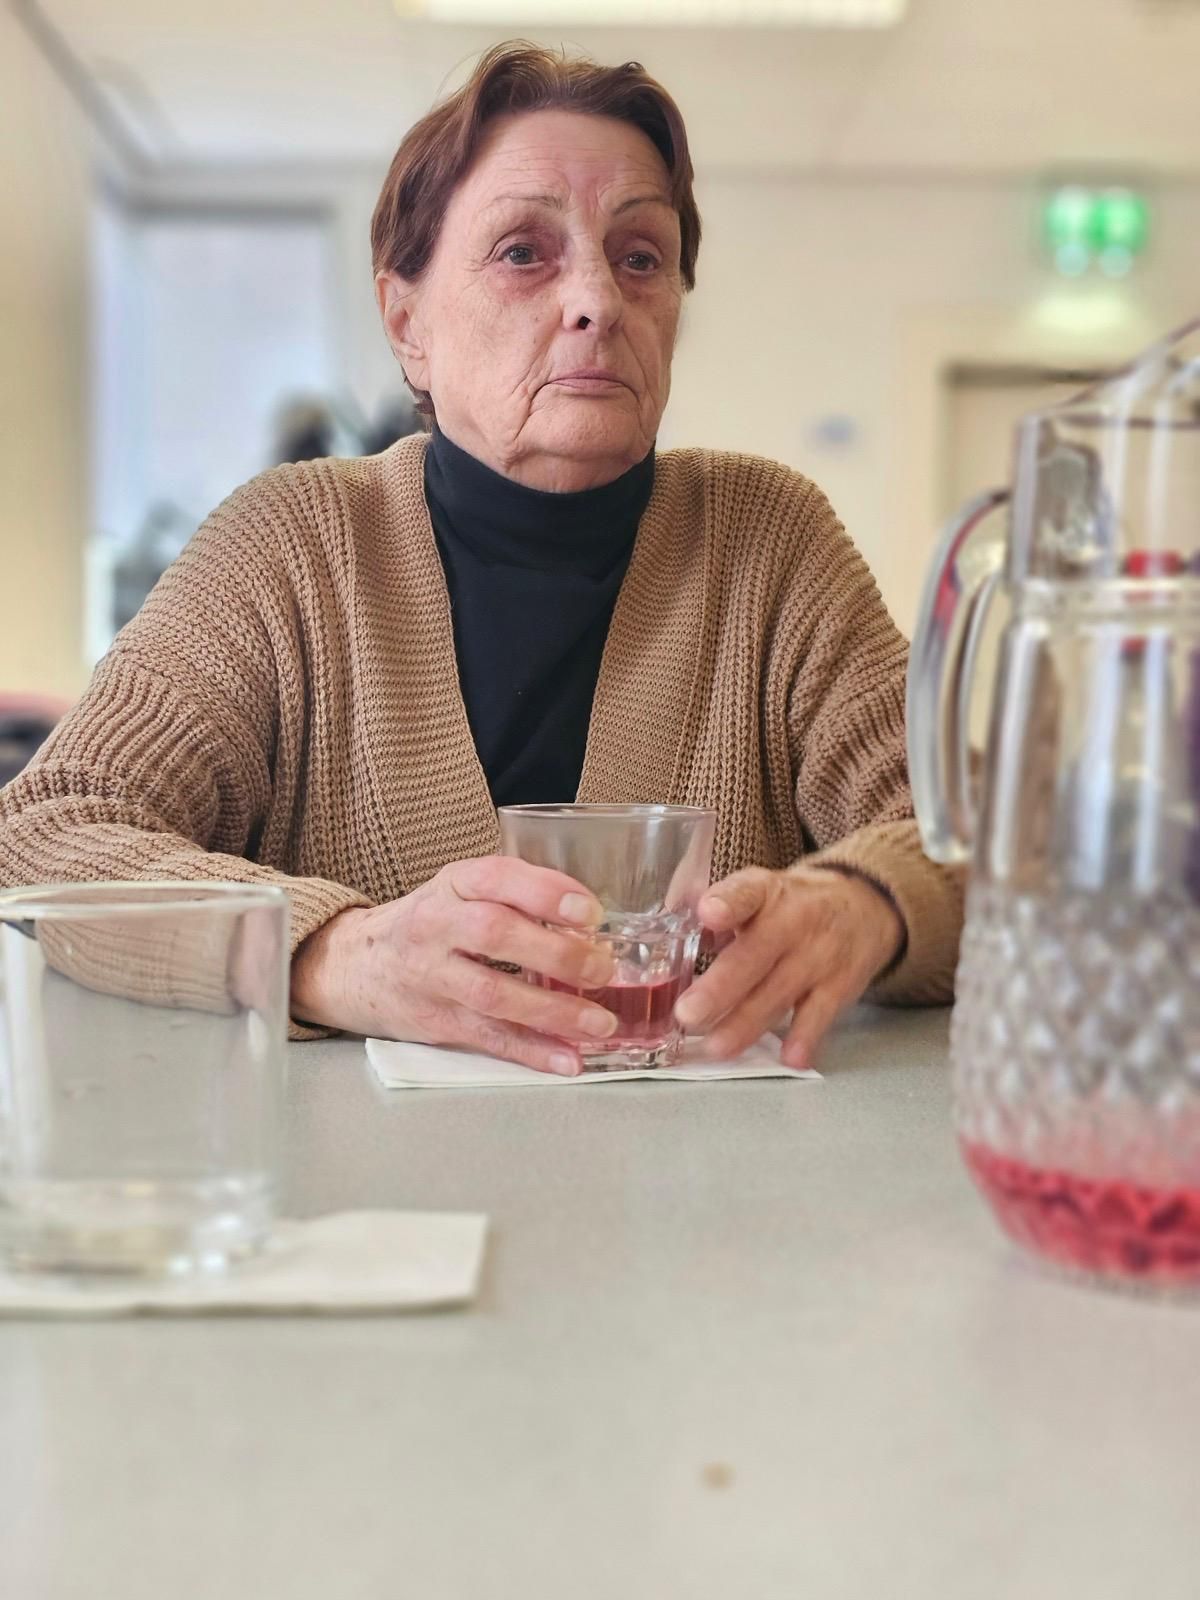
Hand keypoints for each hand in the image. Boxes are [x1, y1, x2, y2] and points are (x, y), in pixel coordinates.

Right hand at [289, 856, 617, 1073]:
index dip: (546, 893)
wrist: (355, 964)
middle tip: (602, 969)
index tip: (590, 913)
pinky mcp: (434, 1021)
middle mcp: (436, 925)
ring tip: (599, 1023)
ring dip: (553, 1012)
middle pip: (494, 933)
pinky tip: (567, 1059)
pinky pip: (488, 1038)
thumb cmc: (429, 923)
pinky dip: (532, 1051)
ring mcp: (431, 976)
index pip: (497, 877)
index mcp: (453, 884)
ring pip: (493, 995)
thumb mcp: (461, 890)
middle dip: (556, 954)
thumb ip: (517, 896)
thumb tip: (589, 924)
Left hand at [674, 866, 903, 1069]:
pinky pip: (820, 1016)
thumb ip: (715, 915)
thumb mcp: (758, 893)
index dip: (728, 903)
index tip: (707, 913)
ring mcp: (819, 956)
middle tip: (687, 1014)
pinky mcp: (841, 986)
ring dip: (747, 1024)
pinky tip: (788, 1057)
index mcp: (765, 892)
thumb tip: (668, 935)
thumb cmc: (791, 905)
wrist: (863, 907)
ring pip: (779, 994)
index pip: (746, 893)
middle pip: (755, 956)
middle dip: (720, 988)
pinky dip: (804, 1038)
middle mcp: (794, 921)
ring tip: (716, 1047)